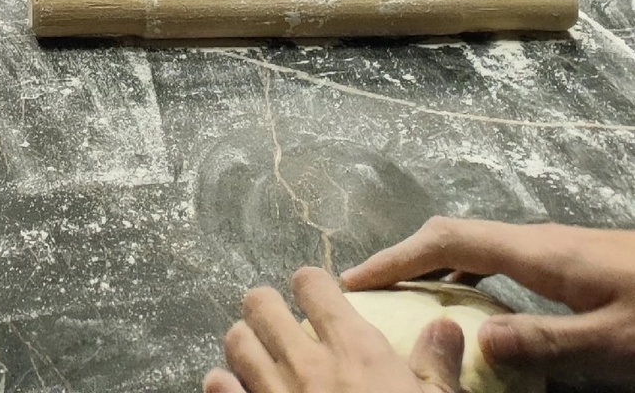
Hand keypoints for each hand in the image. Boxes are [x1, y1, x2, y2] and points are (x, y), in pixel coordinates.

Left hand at [205, 269, 462, 392]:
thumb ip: (436, 365)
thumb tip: (446, 326)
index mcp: (354, 350)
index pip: (313, 284)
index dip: (312, 286)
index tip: (318, 298)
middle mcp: (307, 363)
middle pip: (261, 303)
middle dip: (268, 309)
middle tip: (280, 325)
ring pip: (236, 341)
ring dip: (246, 345)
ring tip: (261, 357)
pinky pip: (218, 387)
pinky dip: (223, 385)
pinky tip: (236, 390)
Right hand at [345, 220, 634, 382]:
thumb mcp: (613, 345)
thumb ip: (547, 342)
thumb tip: (476, 338)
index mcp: (539, 252)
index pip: (448, 241)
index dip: (396, 258)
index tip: (354, 280)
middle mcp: (540, 242)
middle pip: (455, 239)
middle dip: (407, 262)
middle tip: (371, 297)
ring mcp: (558, 251)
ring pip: (480, 251)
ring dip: (438, 273)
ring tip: (412, 308)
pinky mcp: (574, 265)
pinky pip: (505, 265)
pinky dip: (473, 282)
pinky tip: (479, 315)